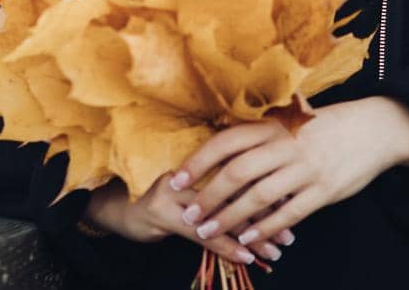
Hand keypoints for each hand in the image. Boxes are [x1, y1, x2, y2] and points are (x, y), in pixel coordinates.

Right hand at [81, 171, 290, 266]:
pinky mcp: (162, 212)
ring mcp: (174, 189)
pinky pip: (202, 233)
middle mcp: (189, 166)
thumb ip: (220, 175)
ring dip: (252, 234)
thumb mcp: (191, 179)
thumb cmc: (159, 190)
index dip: (269, 186)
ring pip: (223, 212)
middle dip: (267, 213)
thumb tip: (265, 184)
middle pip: (238, 189)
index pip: (242, 167)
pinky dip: (226, 246)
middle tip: (291, 230)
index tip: (294, 201)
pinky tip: (246, 255)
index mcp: (200, 152)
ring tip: (277, 248)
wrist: (114, 202)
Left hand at [167, 97, 408, 248]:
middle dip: (208, 196)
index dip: (198, 162)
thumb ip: (261, 133)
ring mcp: (305, 168)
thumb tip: (221, 147)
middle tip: (189, 215)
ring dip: (229, 217)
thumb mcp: (291, 119)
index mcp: (272, 124)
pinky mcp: (323, 190)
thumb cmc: (325, 125)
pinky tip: (248, 238)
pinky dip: (264, 227)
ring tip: (208, 232)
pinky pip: (288, 213)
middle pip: (236, 173)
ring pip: (258, 197)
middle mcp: (285, 145)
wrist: (373, 129)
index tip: (176, 180)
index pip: (225, 142)